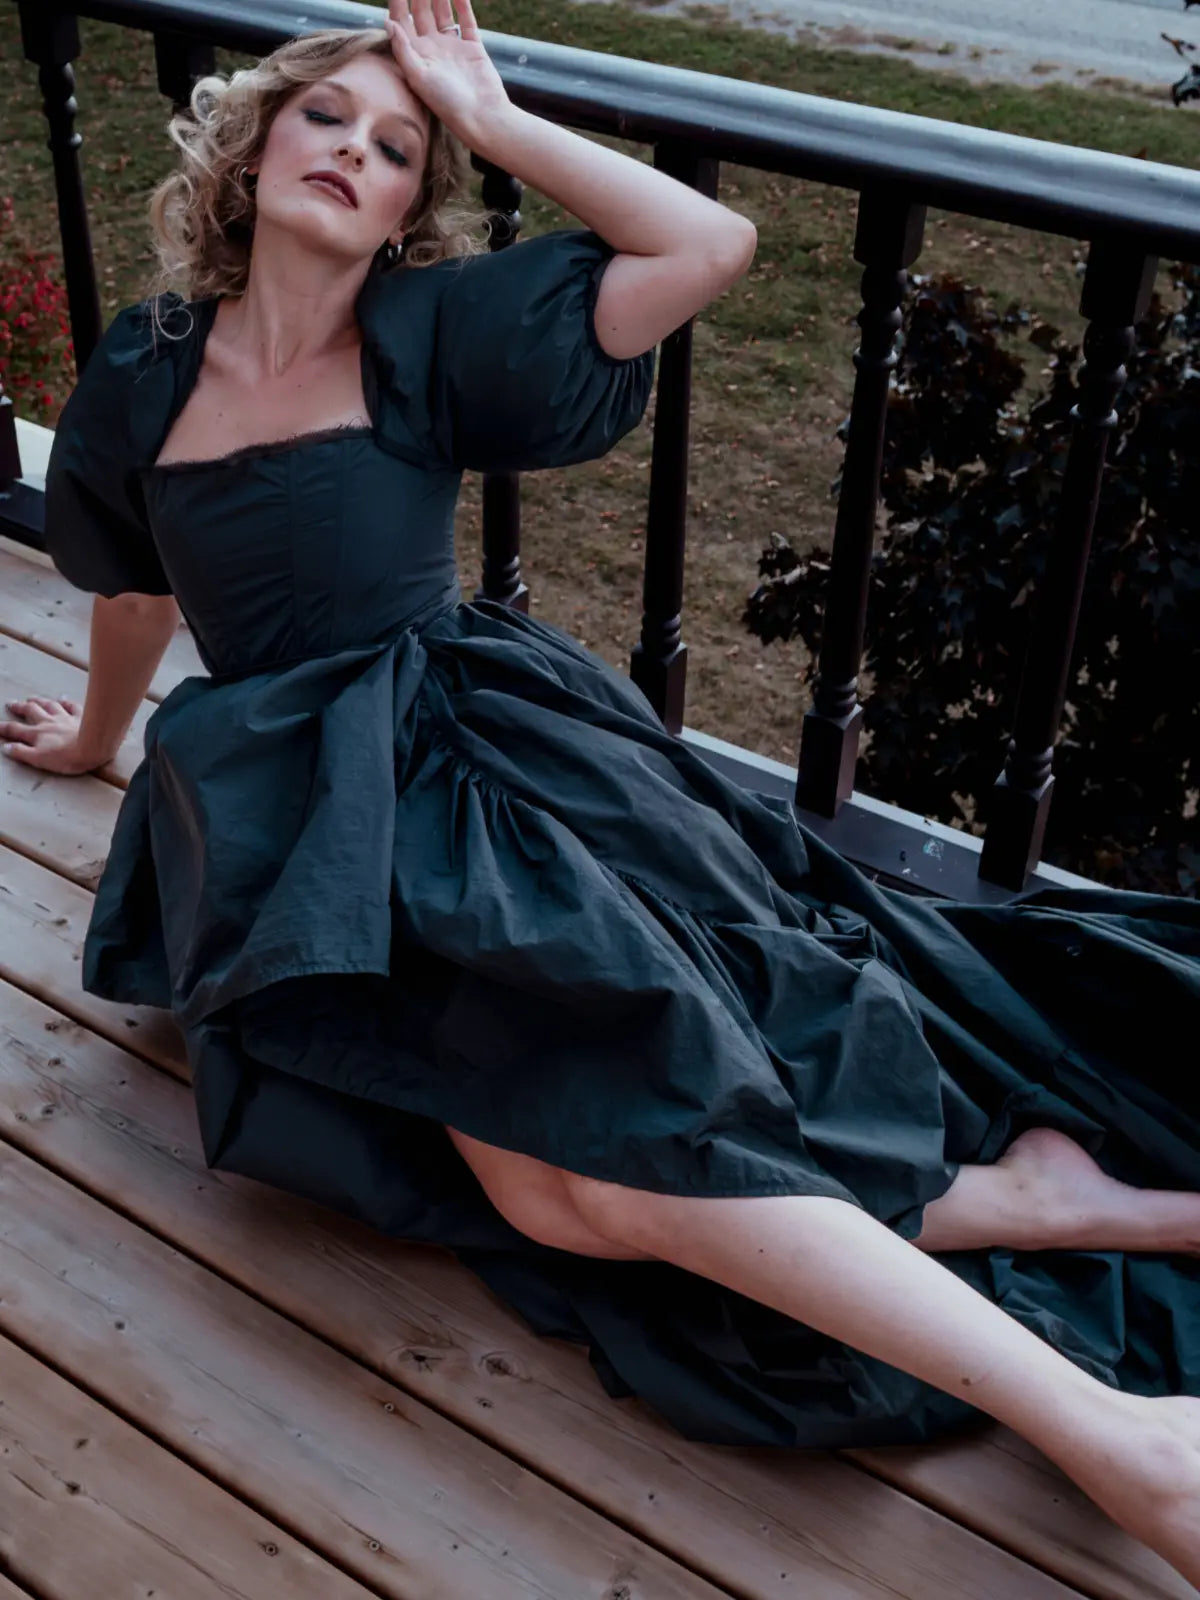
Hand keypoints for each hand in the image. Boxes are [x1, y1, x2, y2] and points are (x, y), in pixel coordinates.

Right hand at [0, 696, 108, 775]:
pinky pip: (72, 706)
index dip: (4, 728)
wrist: (92, 748)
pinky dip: (66, 701)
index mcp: (37, 734)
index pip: (16, 730)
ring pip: (49, 705)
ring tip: (32, 697)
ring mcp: (65, 718)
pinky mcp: (81, 716)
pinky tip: (63, 698)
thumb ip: (22, 753)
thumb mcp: (39, 760)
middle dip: (20, 707)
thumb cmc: (66, 758)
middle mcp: (49, 722)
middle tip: (11, 703)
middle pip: (31, 711)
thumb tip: (7, 747)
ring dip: (40, 701)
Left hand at [385, 0, 512, 142]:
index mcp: (416, 57)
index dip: (398, 2)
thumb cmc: (447, 103)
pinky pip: (466, 20)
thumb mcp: (418, 76)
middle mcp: (432, 50)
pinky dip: (463, 4)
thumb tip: (388, 21)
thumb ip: (402, 49)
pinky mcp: (472, 48)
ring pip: (442, 12)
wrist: (482, 116)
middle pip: (420, 12)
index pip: (402, 22)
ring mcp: (452, 48)